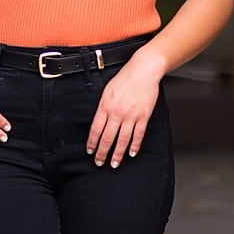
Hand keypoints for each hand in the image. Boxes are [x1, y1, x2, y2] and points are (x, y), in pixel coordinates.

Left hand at [87, 51, 165, 166]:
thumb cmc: (125, 78)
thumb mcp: (107, 91)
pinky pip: (138, 135)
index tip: (90, 151)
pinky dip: (134, 146)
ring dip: (117, 154)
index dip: (92, 143)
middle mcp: (116, 113)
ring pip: (122, 140)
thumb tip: (99, 121)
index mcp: (105, 106)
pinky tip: (131, 153)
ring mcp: (130, 116)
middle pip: (107, 138)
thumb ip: (103, 107)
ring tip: (114, 163)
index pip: (95, 130)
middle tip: (99, 162)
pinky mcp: (143, 116)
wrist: (143, 71)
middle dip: (102, 153)